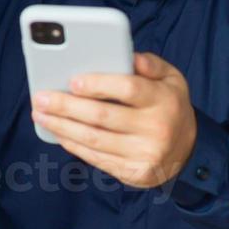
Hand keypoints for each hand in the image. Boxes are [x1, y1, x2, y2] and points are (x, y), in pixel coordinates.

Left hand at [30, 52, 197, 188]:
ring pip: (94, 139)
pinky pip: (97, 158)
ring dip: (62, 127)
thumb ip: (150, 64)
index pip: (128, 89)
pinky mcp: (134, 173)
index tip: (72, 81)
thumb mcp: (171, 78)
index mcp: (164, 100)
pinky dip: (73, 145)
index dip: (98, 84)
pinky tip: (58, 133)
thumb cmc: (169, 106)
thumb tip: (129, 56)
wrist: (188, 150)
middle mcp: (156, 128)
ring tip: (40, 114)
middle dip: (66, 107)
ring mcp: (145, 154)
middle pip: (103, 116)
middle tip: (40, 98)